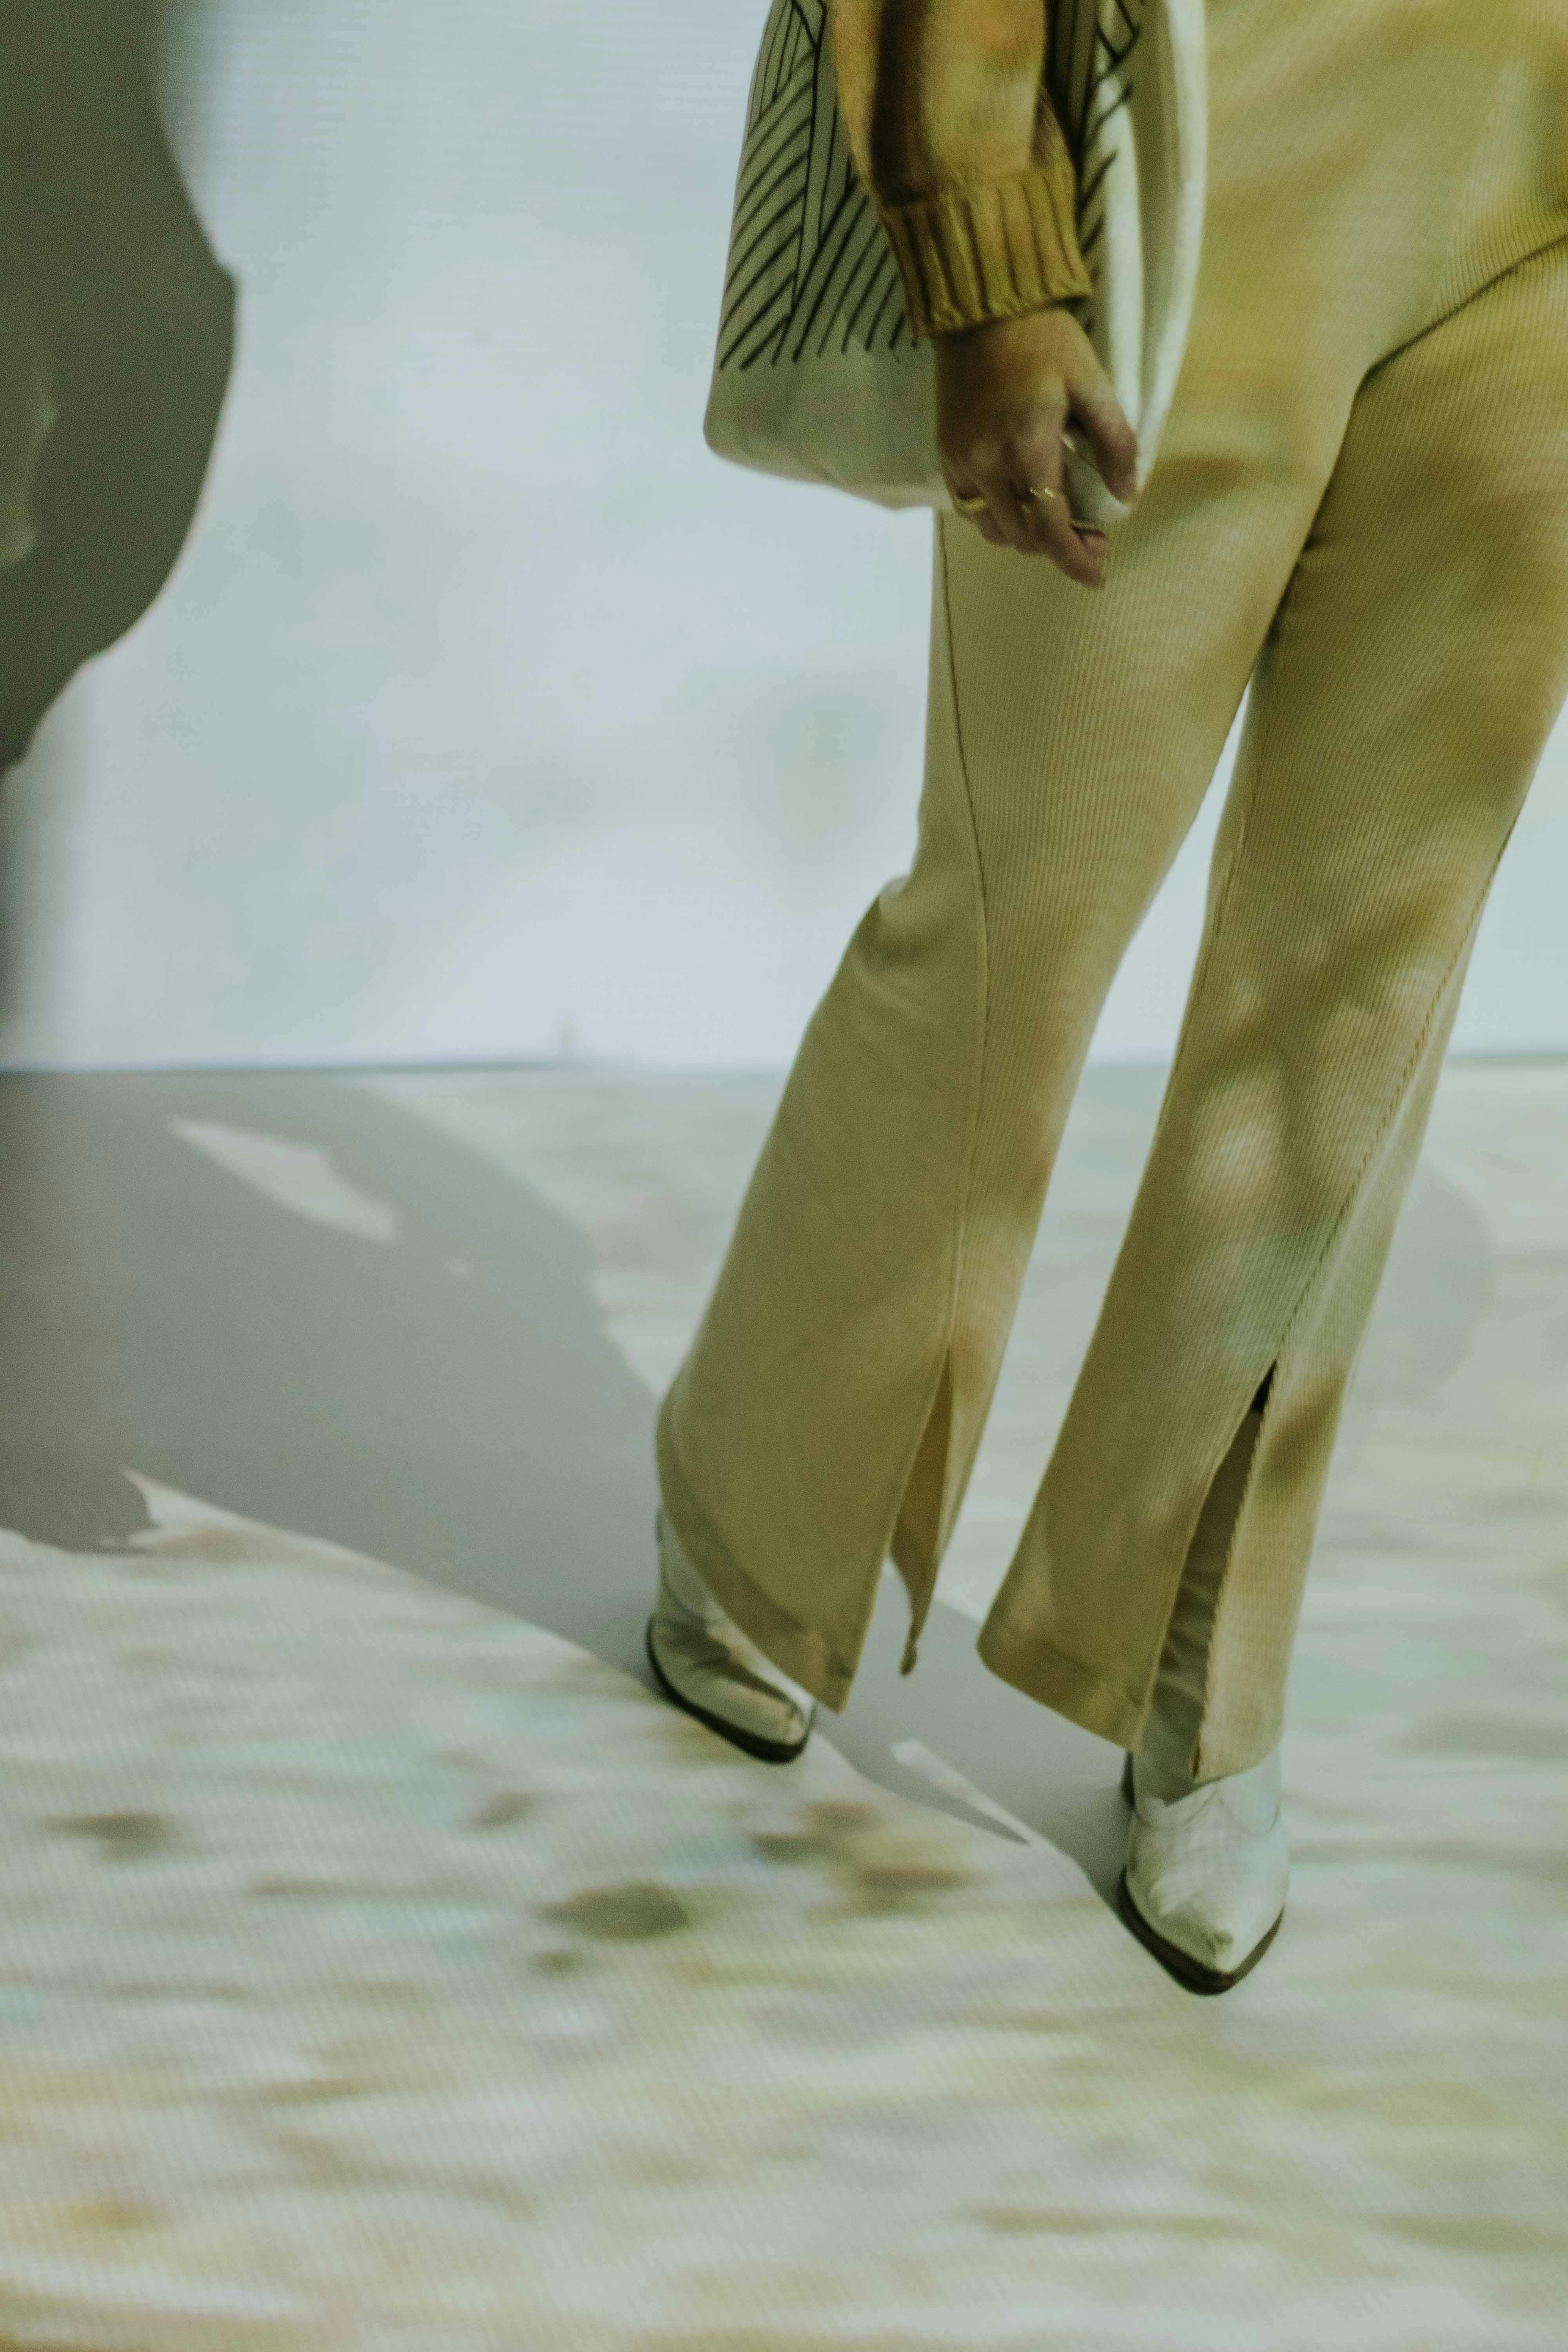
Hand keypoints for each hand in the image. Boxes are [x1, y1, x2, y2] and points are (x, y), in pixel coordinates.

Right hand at [935, 305, 1137, 585]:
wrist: (980, 308)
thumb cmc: (1044, 339)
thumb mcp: (1093, 382)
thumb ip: (1115, 442)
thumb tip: (1125, 496)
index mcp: (1027, 449)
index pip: (1051, 530)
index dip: (1076, 561)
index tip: (1099, 574)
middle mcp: (987, 466)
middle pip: (1024, 538)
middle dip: (1060, 549)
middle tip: (1094, 536)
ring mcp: (961, 463)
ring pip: (996, 530)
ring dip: (1029, 538)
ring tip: (1060, 523)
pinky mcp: (947, 455)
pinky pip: (973, 508)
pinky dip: (1002, 518)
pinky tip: (1024, 501)